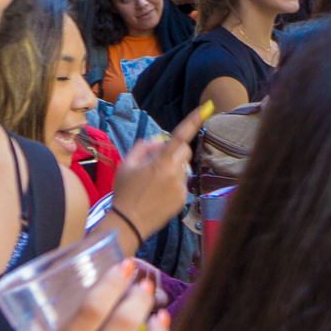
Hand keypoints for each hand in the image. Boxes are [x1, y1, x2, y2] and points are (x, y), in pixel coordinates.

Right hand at [105, 105, 206, 238]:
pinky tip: (158, 193)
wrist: (129, 222)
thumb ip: (143, 147)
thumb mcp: (126, 165)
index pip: (179, 137)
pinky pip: (182, 182)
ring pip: (183, 167)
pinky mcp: (183, 198)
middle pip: (185, 150)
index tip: (206, 107)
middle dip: (175, 150)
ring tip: (154, 182)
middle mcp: (174, 174)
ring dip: (173, 168)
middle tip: (155, 161)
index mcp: (159, 163)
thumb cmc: (124, 192)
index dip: (193, 121)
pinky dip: (173, 182)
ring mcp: (181, 187)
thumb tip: (158, 141)